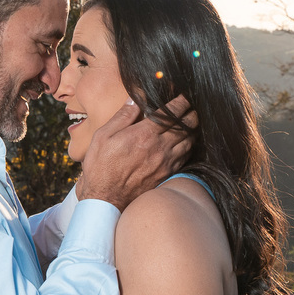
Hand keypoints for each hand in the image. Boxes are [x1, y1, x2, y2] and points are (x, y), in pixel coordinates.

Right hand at [77, 95, 197, 210]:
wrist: (106, 199)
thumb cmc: (101, 167)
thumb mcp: (103, 137)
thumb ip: (122, 116)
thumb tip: (135, 99)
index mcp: (143, 134)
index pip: (171, 113)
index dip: (181, 101)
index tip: (184, 95)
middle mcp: (159, 147)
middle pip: (186, 125)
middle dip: (191, 113)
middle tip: (192, 106)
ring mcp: (166, 162)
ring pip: (190, 141)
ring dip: (193, 129)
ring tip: (191, 121)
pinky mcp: (167, 174)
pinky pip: (186, 156)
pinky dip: (189, 145)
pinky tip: (185, 142)